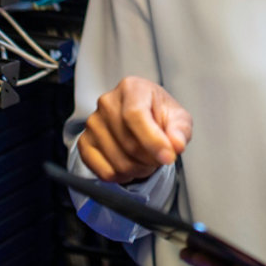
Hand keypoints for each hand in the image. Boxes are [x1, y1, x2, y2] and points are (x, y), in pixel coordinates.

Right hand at [77, 76, 191, 181]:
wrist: (143, 118)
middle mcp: (107, 103)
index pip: (135, 115)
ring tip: (148, 160)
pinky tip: (132, 166)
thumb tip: (176, 145)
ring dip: (140, 170)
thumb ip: (180, 130)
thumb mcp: (178, 118)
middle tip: (162, 158)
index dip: (153, 140)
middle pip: (128, 142)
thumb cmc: (159, 115)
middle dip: (151, 159)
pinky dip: (124, 177)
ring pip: (118, 162)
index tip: (169, 157)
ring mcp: (93, 124)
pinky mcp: (85, 143)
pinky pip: (104, 172)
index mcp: (132, 88)